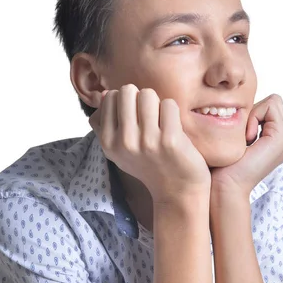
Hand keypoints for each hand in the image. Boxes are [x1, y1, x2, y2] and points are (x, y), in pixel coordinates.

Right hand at [89, 84, 210, 203]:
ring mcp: (147, 142)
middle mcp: (124, 143)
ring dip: (157, 104)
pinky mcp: (170, 140)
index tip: (135, 118)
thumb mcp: (120, 149)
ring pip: (148, 95)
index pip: (111, 97)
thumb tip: (105, 92)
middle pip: (128, 91)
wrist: (177, 191)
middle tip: (150, 117)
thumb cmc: (150, 163)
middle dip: (141, 98)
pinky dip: (173, 112)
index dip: (126, 101)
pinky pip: (169, 105)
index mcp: (108, 143)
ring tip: (161, 122)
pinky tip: (174, 129)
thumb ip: (106, 122)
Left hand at [210, 94, 282, 197]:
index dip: (253, 113)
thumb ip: (245, 121)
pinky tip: (247, 140)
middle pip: (275, 101)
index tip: (241, 136)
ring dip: (253, 116)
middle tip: (243, 137)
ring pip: (274, 101)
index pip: (271, 105)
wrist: (224, 186)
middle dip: (255, 112)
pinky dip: (254, 118)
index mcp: (278, 141)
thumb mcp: (236, 138)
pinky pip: (270, 106)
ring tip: (245, 140)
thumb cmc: (222, 164)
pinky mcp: (282, 139)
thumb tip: (239, 100)